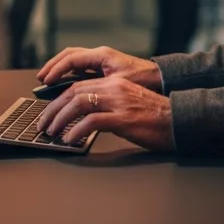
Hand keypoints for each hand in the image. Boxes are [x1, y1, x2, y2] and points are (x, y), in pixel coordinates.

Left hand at [35, 76, 174, 151]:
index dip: (58, 98)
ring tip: (52, 132)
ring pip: (78, 103)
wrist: (180, 121)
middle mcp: (114, 88)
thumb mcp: (128, 104)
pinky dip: (76, 130)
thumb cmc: (155, 118)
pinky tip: (70, 139)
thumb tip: (84, 117)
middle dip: (53, 109)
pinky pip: (91, 121)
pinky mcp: (123, 118)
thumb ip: (108, 105)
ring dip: (60, 118)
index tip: (48, 111)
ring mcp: (119, 102)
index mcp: (115, 83)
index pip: (78, 85)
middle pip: (73, 92)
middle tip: (43, 124)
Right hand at [37, 46, 163, 91]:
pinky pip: (80, 68)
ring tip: (46, 82)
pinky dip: (69, 74)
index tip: (46, 81)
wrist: (159, 78)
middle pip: (69, 56)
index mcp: (102, 55)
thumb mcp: (119, 84)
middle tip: (41, 79)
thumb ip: (99, 88)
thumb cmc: (144, 80)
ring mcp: (100, 61)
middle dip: (53, 66)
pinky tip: (63, 86)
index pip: (72, 58)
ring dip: (59, 69)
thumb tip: (78, 97)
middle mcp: (99, 55)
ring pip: (73, 61)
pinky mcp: (102, 69)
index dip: (56, 70)